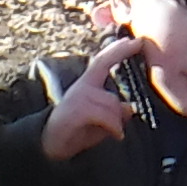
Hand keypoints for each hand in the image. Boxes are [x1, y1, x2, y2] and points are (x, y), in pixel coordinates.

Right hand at [42, 37, 144, 158]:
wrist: (50, 144)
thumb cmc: (76, 131)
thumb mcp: (100, 121)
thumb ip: (114, 113)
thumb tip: (130, 108)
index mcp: (87, 84)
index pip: (103, 61)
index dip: (119, 50)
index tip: (136, 41)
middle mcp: (82, 87)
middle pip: (112, 96)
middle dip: (118, 115)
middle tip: (118, 130)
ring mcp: (78, 96)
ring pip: (111, 105)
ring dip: (115, 123)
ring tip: (111, 135)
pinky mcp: (76, 109)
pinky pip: (105, 115)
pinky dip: (113, 127)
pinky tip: (114, 135)